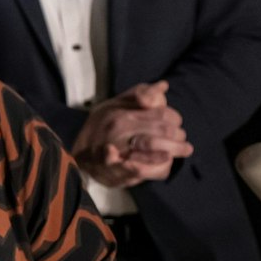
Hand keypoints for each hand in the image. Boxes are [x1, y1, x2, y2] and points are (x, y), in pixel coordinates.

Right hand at [71, 81, 190, 188]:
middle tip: (182, 139)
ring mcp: (120, 155)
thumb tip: (164, 86)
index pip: (162, 114)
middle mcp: (121, 134)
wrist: (76, 152)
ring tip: (184, 149)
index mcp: (122, 116)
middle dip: (178, 136)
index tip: (175, 122)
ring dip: (174, 151)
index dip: (174, 118)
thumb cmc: (100, 125)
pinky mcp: (121, 174)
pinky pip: (150, 171)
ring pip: (159, 153)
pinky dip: (160, 167)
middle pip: (165, 132)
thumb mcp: (114, 104)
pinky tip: (166, 162)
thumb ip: (139, 94)